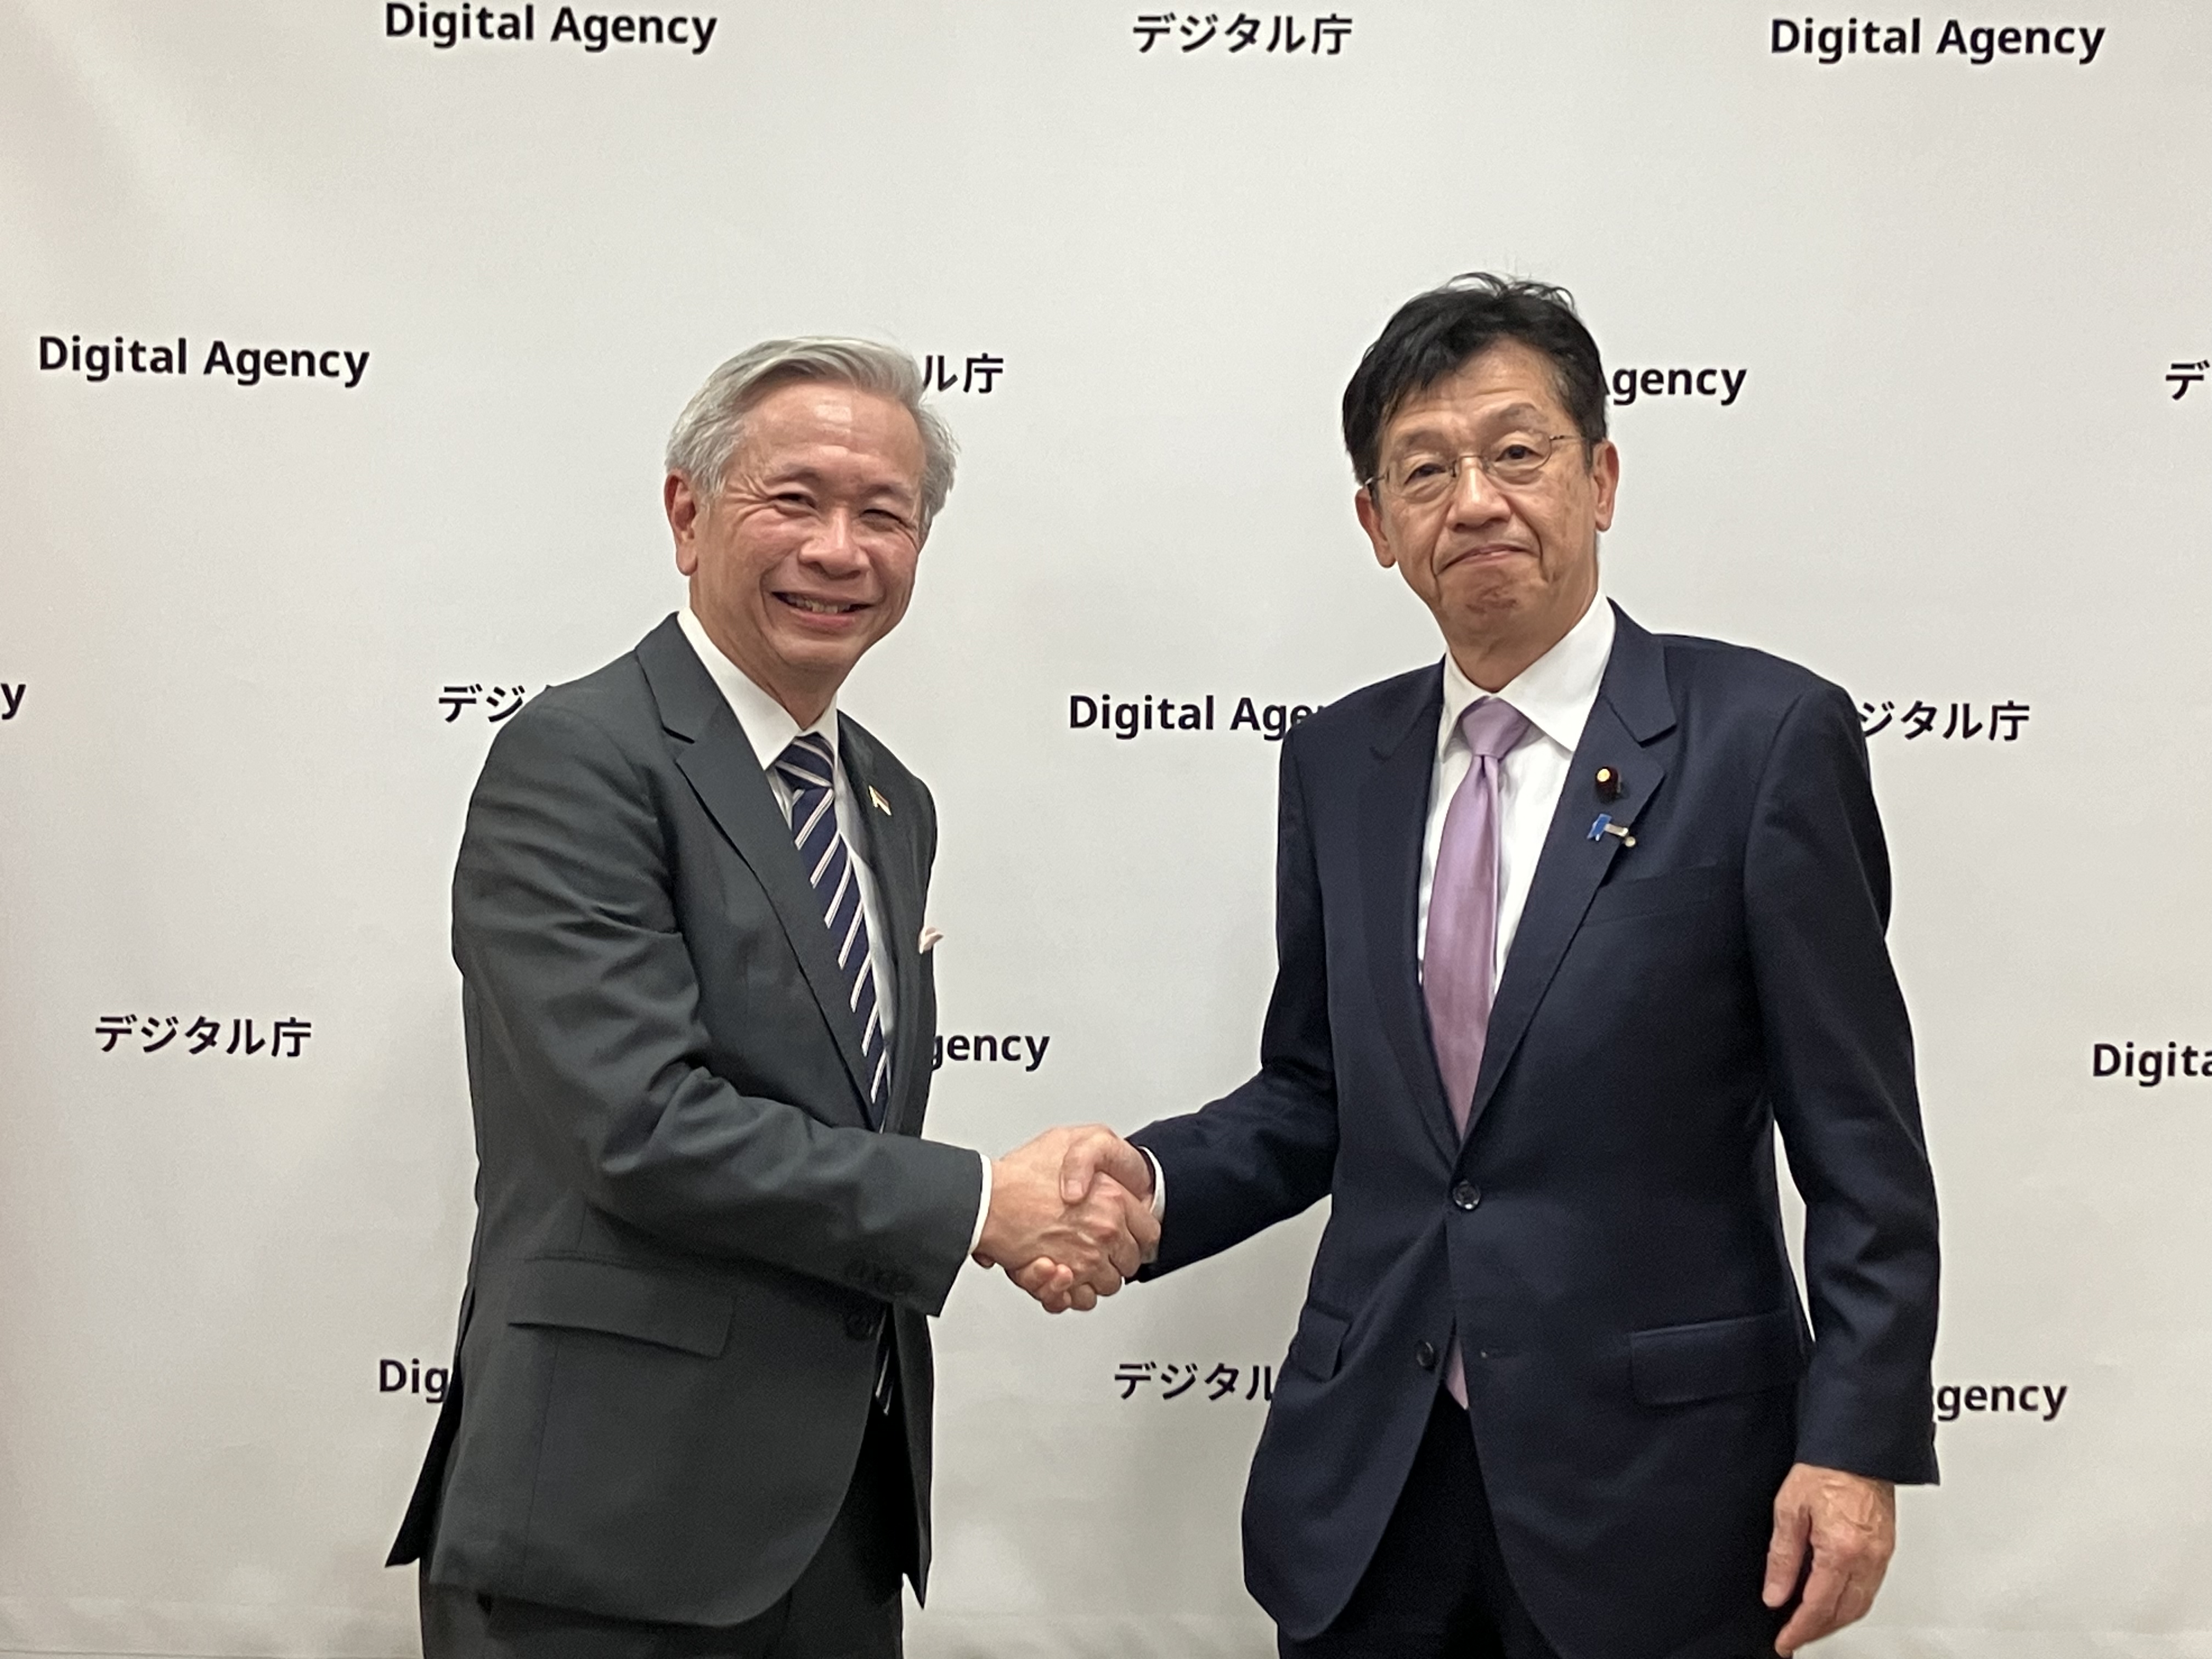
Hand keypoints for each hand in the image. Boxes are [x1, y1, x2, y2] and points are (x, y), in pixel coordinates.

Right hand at [974, 1125, 1158, 1311]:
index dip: (1139, 1235)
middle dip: (1117, 1258)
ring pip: (1109, 1283)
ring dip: (1095, 1277)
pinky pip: (1082, 1299)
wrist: (985, 1200)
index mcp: (1113, 1199)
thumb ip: (1095, 1155)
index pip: (1149, 1231)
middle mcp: (1104, 1231)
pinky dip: (1075, 1294)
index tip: (1131, 1237)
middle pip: (1130, 1261)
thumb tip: (1110, 1174)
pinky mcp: (1063, 1280)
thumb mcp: (1068, 1141)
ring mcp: (1085, 1258)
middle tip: (1098, 1249)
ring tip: (1077, 1261)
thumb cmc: (1020, 1174)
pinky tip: (1065, 1278)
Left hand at [1763, 1462, 1895, 1653]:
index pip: (1819, 1606)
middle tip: (1794, 1637)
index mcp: (1841, 1551)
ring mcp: (1881, 1556)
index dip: (1799, 1629)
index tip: (1785, 1641)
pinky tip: (1833, 1601)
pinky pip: (1869, 1590)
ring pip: (1859, 1606)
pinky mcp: (1886, 1550)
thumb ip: (1782, 1557)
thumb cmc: (1825, 1469)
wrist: (1857, 1447)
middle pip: (1843, 1613)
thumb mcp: (1789, 1510)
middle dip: (1817, 1630)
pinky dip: (1850, 1604)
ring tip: (1810, 1624)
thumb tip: (1775, 1593)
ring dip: (1835, 1621)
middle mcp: (1867, 1559)